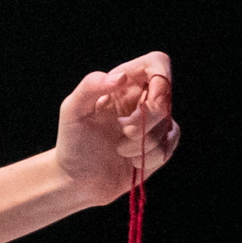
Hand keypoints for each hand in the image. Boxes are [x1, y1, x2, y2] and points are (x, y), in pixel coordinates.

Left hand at [52, 53, 179, 203]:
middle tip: (123, 132)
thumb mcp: (72, 110)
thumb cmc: (72, 142)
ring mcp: (153, 123)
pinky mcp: (159, 146)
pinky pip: (169, 146)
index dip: (161, 78)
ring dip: (143, 143)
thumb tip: (121, 77)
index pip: (157, 62)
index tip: (148, 101)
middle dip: (145, 120)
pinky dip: (150, 157)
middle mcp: (141, 99)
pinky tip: (131, 160)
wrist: (78, 180)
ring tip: (119, 149)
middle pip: (166, 97)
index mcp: (123, 83)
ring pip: (168, 125)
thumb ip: (91, 86)